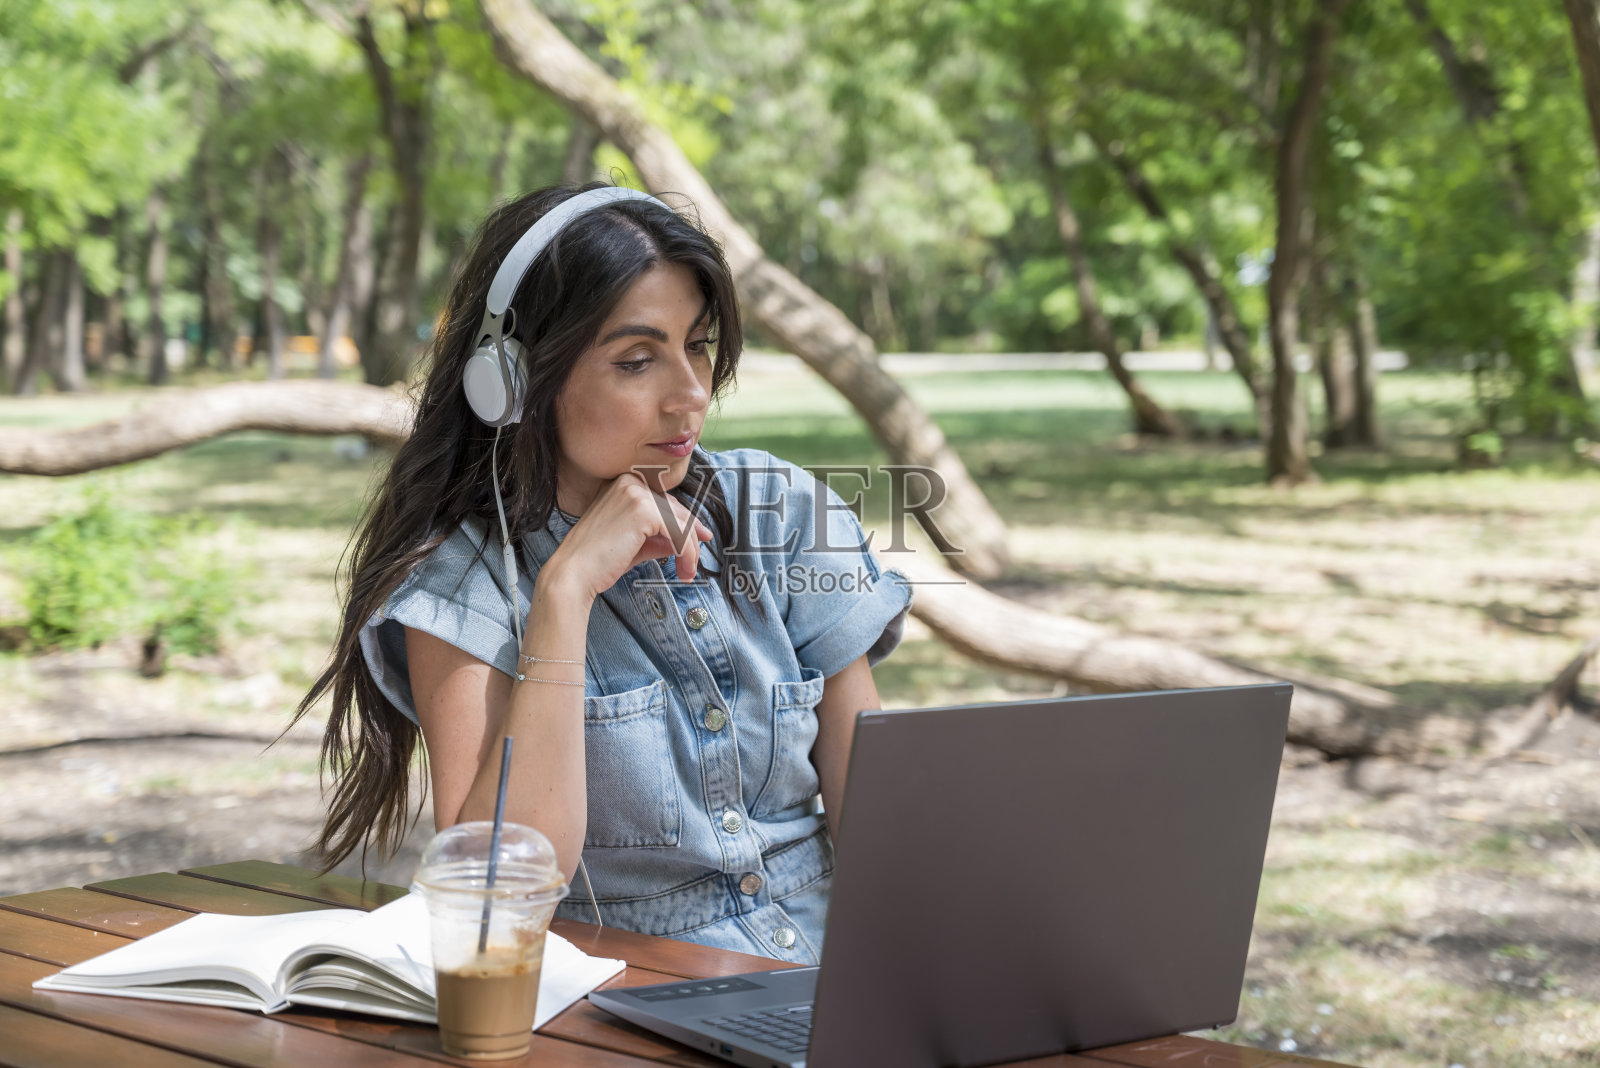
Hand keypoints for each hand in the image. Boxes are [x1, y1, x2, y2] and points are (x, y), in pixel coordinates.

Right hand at [542, 472, 712, 602]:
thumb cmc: (597, 561)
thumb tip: (685, 540)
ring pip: (682, 521)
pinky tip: (683, 569)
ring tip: (686, 572)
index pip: (664, 501)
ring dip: (690, 551)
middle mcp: (630, 482)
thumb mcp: (634, 543)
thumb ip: (659, 537)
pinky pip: (680, 531)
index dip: (685, 522)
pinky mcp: (644, 510)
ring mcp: (637, 493)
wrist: (574, 573)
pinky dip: (687, 553)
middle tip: (693, 564)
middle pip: (676, 509)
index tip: (700, 539)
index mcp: (623, 484)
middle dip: (690, 539)